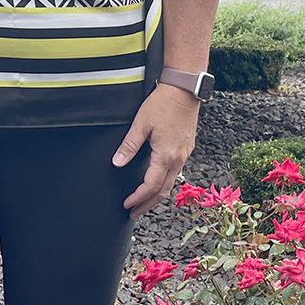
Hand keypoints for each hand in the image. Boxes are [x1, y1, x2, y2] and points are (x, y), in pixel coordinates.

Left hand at [113, 84, 200, 219]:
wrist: (185, 90)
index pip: (151, 186)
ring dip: (157, 196)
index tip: (127, 205)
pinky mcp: (187, 148)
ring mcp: (185, 154)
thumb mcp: (141, 123)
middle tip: (134, 214)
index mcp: (166, 155)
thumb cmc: (163, 103)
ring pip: (171, 183)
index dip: (138, 198)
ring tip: (144, 203)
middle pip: (163, 191)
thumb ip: (129, 146)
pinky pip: (176, 173)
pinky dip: (165, 183)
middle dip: (148, 205)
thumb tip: (117, 163)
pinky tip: (157, 182)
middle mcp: (178, 158)